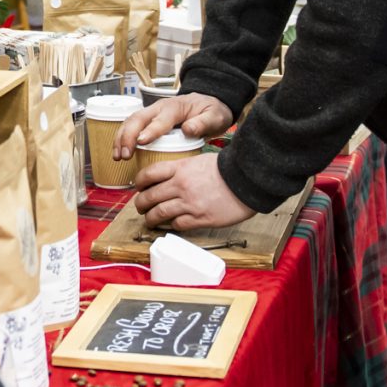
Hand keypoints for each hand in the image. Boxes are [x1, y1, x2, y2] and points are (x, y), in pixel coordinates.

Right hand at [113, 93, 234, 159]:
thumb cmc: (211, 112)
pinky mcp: (148, 120)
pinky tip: (119, 153)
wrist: (208, 104)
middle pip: (138, 118)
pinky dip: (122, 139)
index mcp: (175, 107)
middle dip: (128, 136)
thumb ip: (204, 123)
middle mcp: (160, 107)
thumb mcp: (215, 116)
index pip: (161, 118)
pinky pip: (131, 127)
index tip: (141, 142)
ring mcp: (152, 113)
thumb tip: (188, 130)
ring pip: (131, 122)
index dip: (150, 130)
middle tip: (125, 155)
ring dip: (121, 138)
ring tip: (118, 157)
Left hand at [135, 155, 254, 231]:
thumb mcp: (200, 161)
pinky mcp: (199, 218)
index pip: (148, 174)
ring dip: (151, 219)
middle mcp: (180, 185)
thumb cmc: (228, 169)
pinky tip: (171, 224)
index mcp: (180, 168)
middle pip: (149, 196)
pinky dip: (172, 225)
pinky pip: (177, 224)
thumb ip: (183, 169)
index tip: (138, 187)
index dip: (139, 182)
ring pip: (159, 213)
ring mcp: (189, 203)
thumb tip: (172, 177)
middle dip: (141, 204)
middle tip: (140, 207)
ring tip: (150, 220)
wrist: (247, 180)